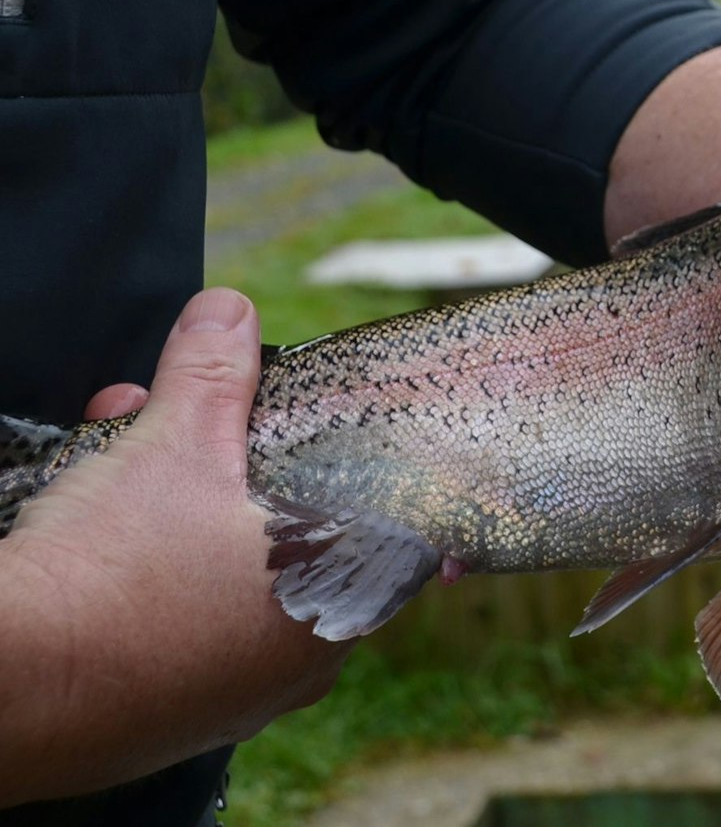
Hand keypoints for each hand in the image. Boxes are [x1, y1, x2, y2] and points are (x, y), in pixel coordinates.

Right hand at [0, 289, 346, 805]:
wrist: (11, 688)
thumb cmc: (115, 575)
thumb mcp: (173, 445)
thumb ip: (213, 373)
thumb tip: (230, 311)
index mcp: (346, 597)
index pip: (372, 515)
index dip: (317, 454)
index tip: (264, 427)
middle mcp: (307, 661)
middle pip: (286, 537)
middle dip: (222, 466)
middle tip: (164, 423)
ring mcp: (242, 699)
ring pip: (225, 582)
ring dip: (174, 511)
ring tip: (113, 455)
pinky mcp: (175, 722)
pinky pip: (178, 632)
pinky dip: (145, 579)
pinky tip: (94, 530)